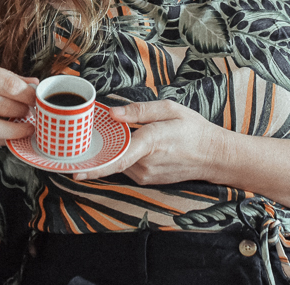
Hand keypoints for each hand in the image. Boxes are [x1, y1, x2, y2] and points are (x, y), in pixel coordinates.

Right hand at [0, 54, 37, 144]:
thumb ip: (2, 75)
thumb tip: (33, 83)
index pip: (7, 84)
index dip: (28, 95)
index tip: (39, 99)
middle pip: (2, 106)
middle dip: (23, 112)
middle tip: (35, 114)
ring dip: (14, 131)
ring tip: (26, 129)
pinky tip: (6, 135)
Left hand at [75, 100, 224, 182]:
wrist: (213, 155)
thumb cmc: (193, 129)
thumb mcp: (169, 109)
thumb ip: (139, 111)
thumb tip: (113, 113)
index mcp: (151, 142)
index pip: (118, 158)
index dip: (95, 167)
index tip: (76, 171)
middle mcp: (147, 164)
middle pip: (114, 157)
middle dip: (101, 148)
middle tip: (89, 136)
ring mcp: (148, 175)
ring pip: (120, 163)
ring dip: (115, 151)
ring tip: (118, 134)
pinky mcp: (149, 180)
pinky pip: (128, 167)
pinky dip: (124, 157)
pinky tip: (130, 145)